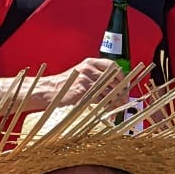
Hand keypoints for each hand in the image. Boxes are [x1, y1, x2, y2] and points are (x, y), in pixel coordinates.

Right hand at [35, 58, 150, 108]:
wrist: (49, 91)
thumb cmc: (65, 85)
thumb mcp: (81, 74)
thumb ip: (96, 76)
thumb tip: (114, 85)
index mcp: (89, 63)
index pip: (112, 66)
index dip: (121, 77)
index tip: (125, 85)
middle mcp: (89, 69)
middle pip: (113, 79)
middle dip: (122, 91)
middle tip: (125, 99)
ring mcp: (86, 79)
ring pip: (109, 90)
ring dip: (116, 100)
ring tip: (119, 107)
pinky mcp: (83, 91)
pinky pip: (101, 99)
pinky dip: (108, 106)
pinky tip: (109, 110)